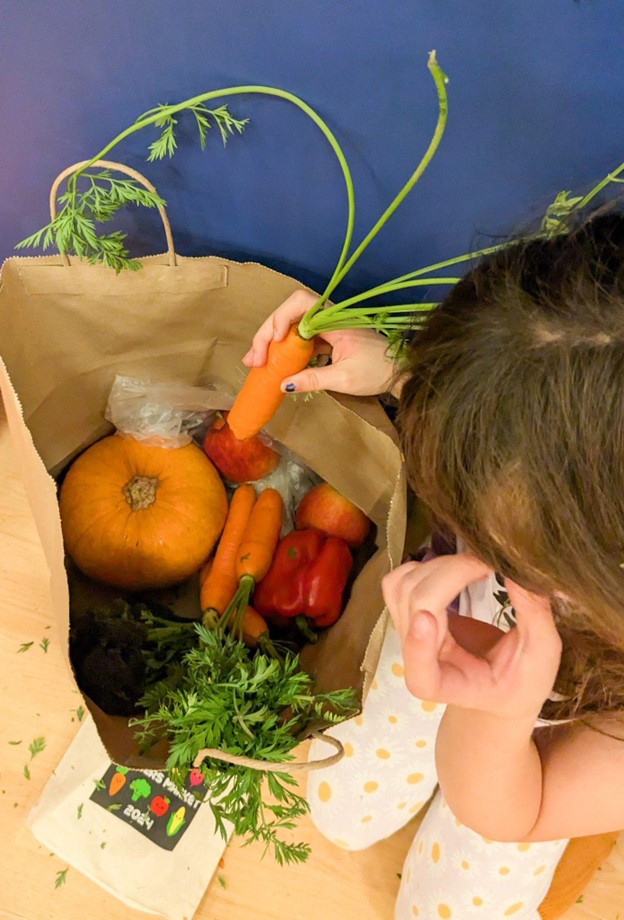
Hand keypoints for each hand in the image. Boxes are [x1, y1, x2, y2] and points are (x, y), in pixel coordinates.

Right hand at [242, 290, 403, 396]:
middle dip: (268, 333)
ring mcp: (327, 327)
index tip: (274, 342)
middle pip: (289, 313)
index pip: (301, 303)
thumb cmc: (378, 372)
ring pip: (291, 325)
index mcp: (336, 319)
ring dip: (272, 341)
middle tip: (253, 359)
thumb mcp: (345, 379)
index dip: (281, 318)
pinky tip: (274, 364)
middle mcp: (329, 317)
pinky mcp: (327, 338)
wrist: (400, 372)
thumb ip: (313, 379)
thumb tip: (282, 384)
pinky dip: (285, 349)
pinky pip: (300, 338)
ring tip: (256, 362)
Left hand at [381, 554, 561, 719]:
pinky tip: (457, 568)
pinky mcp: (409, 612)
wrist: (500, 688)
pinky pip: (400, 580)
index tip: (429, 618)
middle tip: (490, 564)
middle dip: (452, 573)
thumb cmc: (521, 679)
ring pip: (402, 585)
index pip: (421, 675)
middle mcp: (418, 661)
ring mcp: (408, 632)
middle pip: (415, 604)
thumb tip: (518, 568)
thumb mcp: (542, 652)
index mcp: (446, 686)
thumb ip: (533, 613)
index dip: (418, 647)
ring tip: (478, 566)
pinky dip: (424, 565)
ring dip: (440, 564)